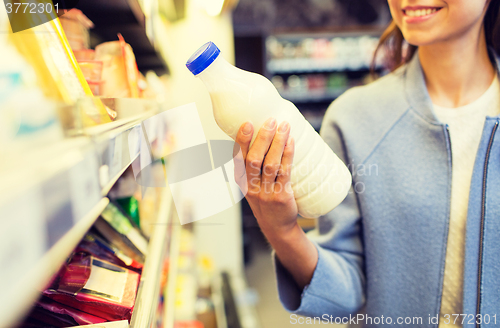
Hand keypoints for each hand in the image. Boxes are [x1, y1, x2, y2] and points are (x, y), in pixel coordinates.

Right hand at [233, 118, 297, 236]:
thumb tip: (268, 132)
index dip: (242, 140)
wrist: (277, 226)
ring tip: (284, 127)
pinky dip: (287, 155)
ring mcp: (265, 193)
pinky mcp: (281, 196)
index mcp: (241, 181)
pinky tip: (291, 143)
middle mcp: (250, 187)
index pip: (238, 158)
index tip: (248, 123)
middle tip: (271, 120)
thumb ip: (256, 163)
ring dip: (277, 143)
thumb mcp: (254, 183)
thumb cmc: (266, 198)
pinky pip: (284, 173)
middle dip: (263, 138)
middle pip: (254, 159)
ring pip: (270, 164)